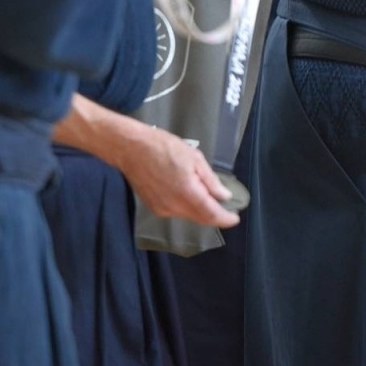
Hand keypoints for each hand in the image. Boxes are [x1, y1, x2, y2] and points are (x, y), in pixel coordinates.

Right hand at [120, 125, 242, 229]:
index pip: (210, 214)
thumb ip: (210, 180)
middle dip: (214, 216)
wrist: (131, 149)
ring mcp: (162, 209)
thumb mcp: (193, 157)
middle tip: (226, 209)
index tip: (235, 218)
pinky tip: (189, 195)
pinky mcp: (154, 208)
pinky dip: (186, 207)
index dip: (224, 218)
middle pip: (200, 218)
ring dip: (200, 210)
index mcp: (187, 192)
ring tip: (208, 197)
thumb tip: (223, 196)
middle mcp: (174, 206)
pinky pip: (176, 211)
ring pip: (188, 215)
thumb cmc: (163, 147)